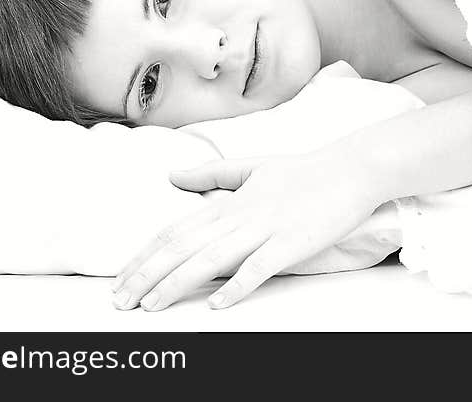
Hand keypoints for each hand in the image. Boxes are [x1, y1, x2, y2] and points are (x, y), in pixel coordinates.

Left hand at [110, 149, 381, 310]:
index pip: (176, 229)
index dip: (145, 254)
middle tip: (120, 301)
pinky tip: (217, 305)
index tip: (121, 277)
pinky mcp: (292, 243)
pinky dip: (237, 286)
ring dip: (178, 283)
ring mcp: (266, 229)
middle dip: (148, 275)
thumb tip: (172, 175)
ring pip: (212, 258)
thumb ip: (211, 174)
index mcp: (229, 201)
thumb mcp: (252, 166)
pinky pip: (259, 267)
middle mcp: (240, 215)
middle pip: (184, 246)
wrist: (351, 168)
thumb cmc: (304, 170)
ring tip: (151, 305)